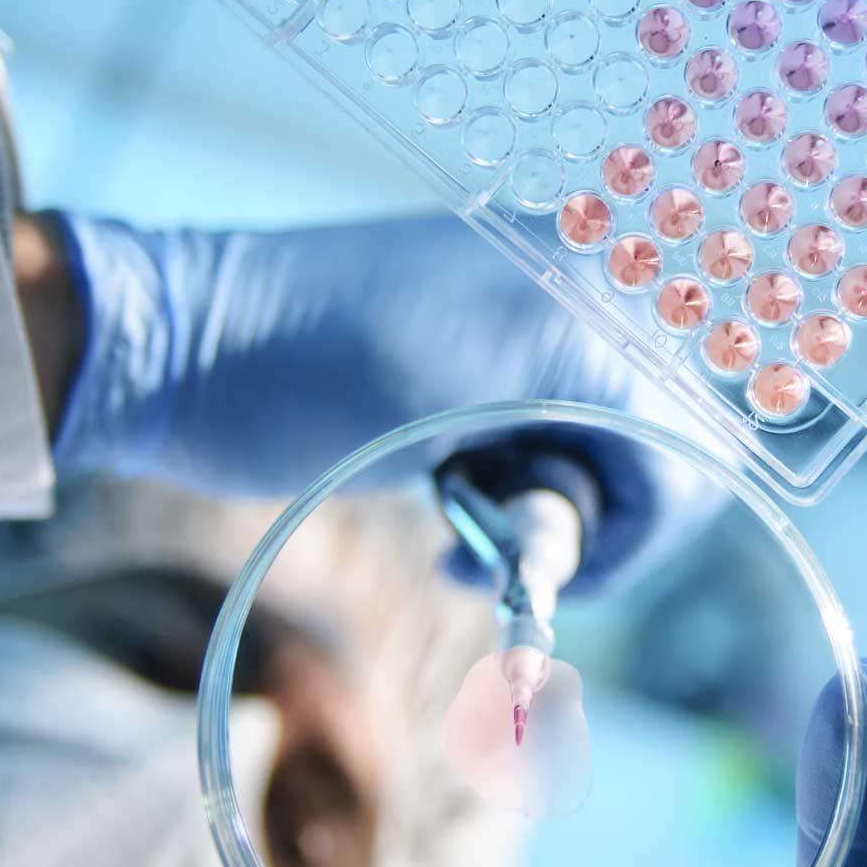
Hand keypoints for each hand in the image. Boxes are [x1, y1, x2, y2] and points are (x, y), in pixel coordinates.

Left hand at [45, 211, 707, 586]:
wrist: (177, 346)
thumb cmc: (297, 388)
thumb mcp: (453, 426)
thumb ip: (590, 436)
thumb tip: (682, 479)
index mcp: (584, 297)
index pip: (689, 444)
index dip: (639, 534)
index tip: (562, 578)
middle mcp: (579, 287)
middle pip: (663, 441)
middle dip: (597, 514)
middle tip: (503, 548)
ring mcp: (535, 306)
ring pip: (609, 440)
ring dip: (553, 499)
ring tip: (462, 521)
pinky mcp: (490, 336)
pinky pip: (559, 417)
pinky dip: (522, 470)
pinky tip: (451, 485)